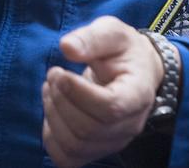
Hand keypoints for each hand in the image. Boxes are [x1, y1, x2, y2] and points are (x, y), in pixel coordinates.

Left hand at [42, 16, 164, 167]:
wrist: (136, 72)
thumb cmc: (124, 52)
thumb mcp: (113, 33)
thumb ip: (92, 38)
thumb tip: (66, 47)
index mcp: (138, 94)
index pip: (109, 108)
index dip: (77, 93)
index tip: (60, 72)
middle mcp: (130, 124)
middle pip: (87, 129)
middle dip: (60, 101)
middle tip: (53, 75)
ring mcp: (114, 142)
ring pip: (74, 145)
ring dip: (52, 116)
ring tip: (50, 88)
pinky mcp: (97, 151)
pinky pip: (67, 158)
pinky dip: (51, 137)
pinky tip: (53, 111)